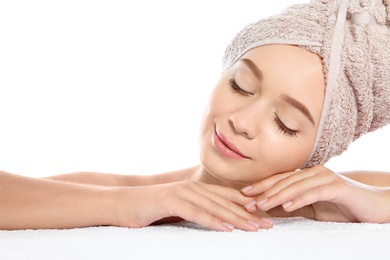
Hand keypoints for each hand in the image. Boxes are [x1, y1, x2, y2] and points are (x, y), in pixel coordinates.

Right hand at [113, 180, 272, 231]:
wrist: (122, 203)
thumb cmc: (150, 209)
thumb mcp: (177, 209)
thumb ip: (195, 211)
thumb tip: (215, 220)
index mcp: (195, 189)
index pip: (227, 198)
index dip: (247, 207)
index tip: (265, 217)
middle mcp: (192, 188)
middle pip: (226, 203)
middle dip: (249, 214)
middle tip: (268, 225)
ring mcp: (182, 193)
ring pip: (215, 208)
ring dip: (236, 219)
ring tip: (255, 228)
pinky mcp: (171, 201)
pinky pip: (196, 213)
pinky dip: (213, 221)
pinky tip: (227, 229)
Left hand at [241, 165, 389, 222]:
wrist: (373, 207)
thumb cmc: (341, 206)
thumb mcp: (312, 208)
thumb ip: (293, 206)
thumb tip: (270, 209)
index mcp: (307, 175)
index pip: (280, 179)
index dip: (262, 185)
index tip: (244, 194)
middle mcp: (314, 172)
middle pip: (284, 181)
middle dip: (264, 191)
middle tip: (247, 201)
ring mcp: (325, 177)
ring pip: (296, 186)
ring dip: (277, 196)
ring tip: (261, 204)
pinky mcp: (337, 187)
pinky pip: (314, 193)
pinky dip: (299, 199)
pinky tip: (287, 206)